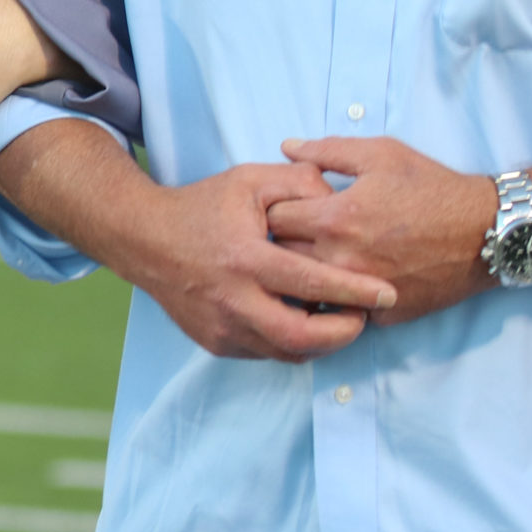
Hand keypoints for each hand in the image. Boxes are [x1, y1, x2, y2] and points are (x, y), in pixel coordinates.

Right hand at [107, 163, 400, 360]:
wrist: (143, 239)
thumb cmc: (202, 206)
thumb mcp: (249, 180)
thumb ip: (298, 182)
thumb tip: (337, 198)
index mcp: (245, 259)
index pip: (311, 284)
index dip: (355, 292)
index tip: (388, 294)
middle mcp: (233, 301)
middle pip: (302, 337)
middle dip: (343, 334)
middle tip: (364, 318)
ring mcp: (222, 328)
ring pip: (286, 352)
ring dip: (320, 341)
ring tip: (339, 319)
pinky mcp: (215, 343)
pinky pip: (265, 352)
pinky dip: (291, 341)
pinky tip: (303, 320)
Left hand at [266, 137, 496, 326]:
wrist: (485, 233)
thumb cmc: (433, 188)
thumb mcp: (381, 154)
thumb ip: (326, 151)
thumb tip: (285, 148)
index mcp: (336, 218)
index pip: (274, 217)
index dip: (277, 207)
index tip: (289, 204)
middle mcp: (342, 259)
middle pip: (281, 254)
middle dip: (283, 240)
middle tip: (298, 229)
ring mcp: (360, 291)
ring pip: (305, 288)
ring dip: (303, 272)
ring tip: (316, 255)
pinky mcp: (380, 314)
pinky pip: (339, 309)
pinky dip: (336, 296)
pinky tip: (343, 279)